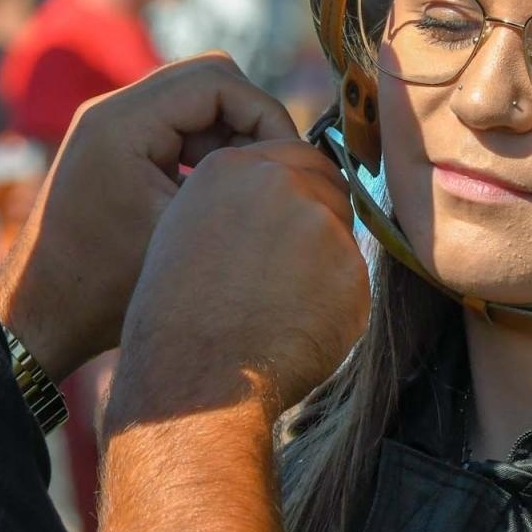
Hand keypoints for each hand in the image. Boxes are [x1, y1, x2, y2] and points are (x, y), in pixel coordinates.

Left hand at [0, 53, 299, 380]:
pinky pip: (176, 127)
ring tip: (253, 186)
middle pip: (209, 80)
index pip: (218, 80)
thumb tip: (299, 165)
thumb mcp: (184, 237)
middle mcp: (111, 111)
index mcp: (123, 123)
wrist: (40, 318)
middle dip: (253, 120)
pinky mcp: (115, 147)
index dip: (265, 113)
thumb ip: (239, 188)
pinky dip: (207, 151)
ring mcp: (110, 126)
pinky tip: (221, 196)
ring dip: (232, 136)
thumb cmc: (105, 290)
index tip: (290, 160)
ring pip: (196, 102)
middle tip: (278, 170)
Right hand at [109, 139, 370, 425]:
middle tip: (292, 269)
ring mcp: (319, 222)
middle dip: (320, 219)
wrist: (195, 376)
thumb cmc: (177, 319)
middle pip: (328, 186)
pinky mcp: (350, 265)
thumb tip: (280, 203)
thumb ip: (237, 202)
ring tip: (283, 306)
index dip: (300, 189)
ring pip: (342, 234)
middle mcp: (279, 182)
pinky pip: (354, 279)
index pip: (294, 155)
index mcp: (231, 167)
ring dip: (327, 262)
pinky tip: (299, 328)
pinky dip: (337, 303)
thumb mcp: (188, 230)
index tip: (291, 221)